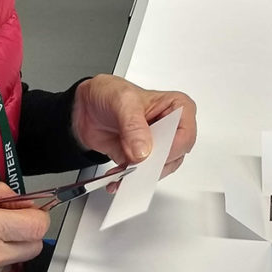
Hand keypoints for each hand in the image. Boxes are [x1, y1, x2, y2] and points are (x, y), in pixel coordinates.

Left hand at [71, 74, 196, 178]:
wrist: (87, 104)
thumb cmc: (109, 92)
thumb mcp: (122, 101)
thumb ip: (134, 125)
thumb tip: (143, 150)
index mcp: (177, 107)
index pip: (185, 135)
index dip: (170, 148)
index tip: (151, 154)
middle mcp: (171, 128)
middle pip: (173, 156)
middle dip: (153, 165)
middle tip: (135, 165)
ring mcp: (156, 145)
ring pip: (158, 169)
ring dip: (139, 175)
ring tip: (122, 173)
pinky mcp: (141, 158)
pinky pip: (140, 175)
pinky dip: (127, 179)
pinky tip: (116, 178)